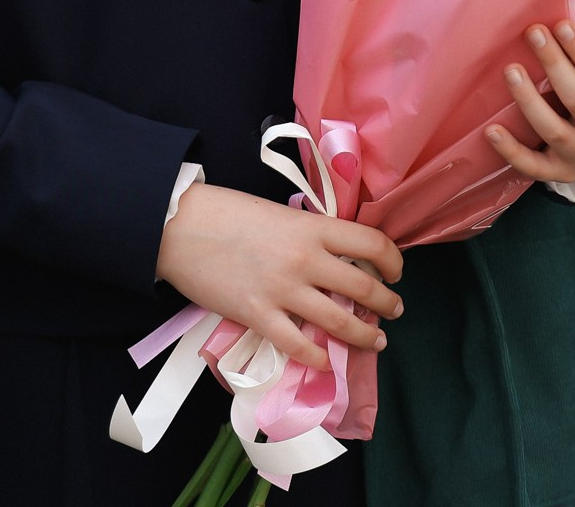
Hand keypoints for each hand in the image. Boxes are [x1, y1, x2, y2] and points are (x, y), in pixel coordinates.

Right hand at [154, 182, 403, 369]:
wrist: (179, 226)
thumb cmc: (226, 212)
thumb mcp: (278, 213)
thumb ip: (307, 235)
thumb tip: (331, 256)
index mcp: (312, 228)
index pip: (371, 243)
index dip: (393, 260)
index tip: (396, 271)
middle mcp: (305, 260)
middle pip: (364, 287)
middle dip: (387, 303)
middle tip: (394, 310)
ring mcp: (282, 291)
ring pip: (339, 321)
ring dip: (364, 334)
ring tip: (375, 339)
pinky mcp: (258, 315)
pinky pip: (297, 344)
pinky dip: (317, 358)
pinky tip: (325, 361)